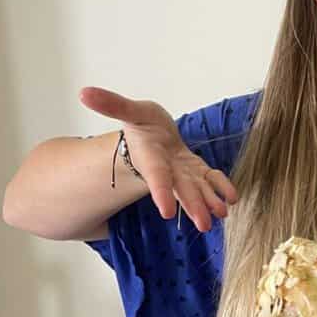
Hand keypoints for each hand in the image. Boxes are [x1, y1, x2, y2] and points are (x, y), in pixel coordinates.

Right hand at [80, 86, 237, 231]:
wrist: (153, 136)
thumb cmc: (142, 124)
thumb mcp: (131, 111)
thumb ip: (112, 104)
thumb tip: (84, 92)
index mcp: (151, 157)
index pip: (156, 176)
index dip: (161, 192)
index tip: (167, 211)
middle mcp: (168, 169)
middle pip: (181, 188)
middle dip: (192, 205)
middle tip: (204, 225)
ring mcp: (184, 172)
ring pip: (197, 189)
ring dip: (209, 202)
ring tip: (221, 214)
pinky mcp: (197, 170)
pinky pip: (211, 180)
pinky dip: (221, 188)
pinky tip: (232, 198)